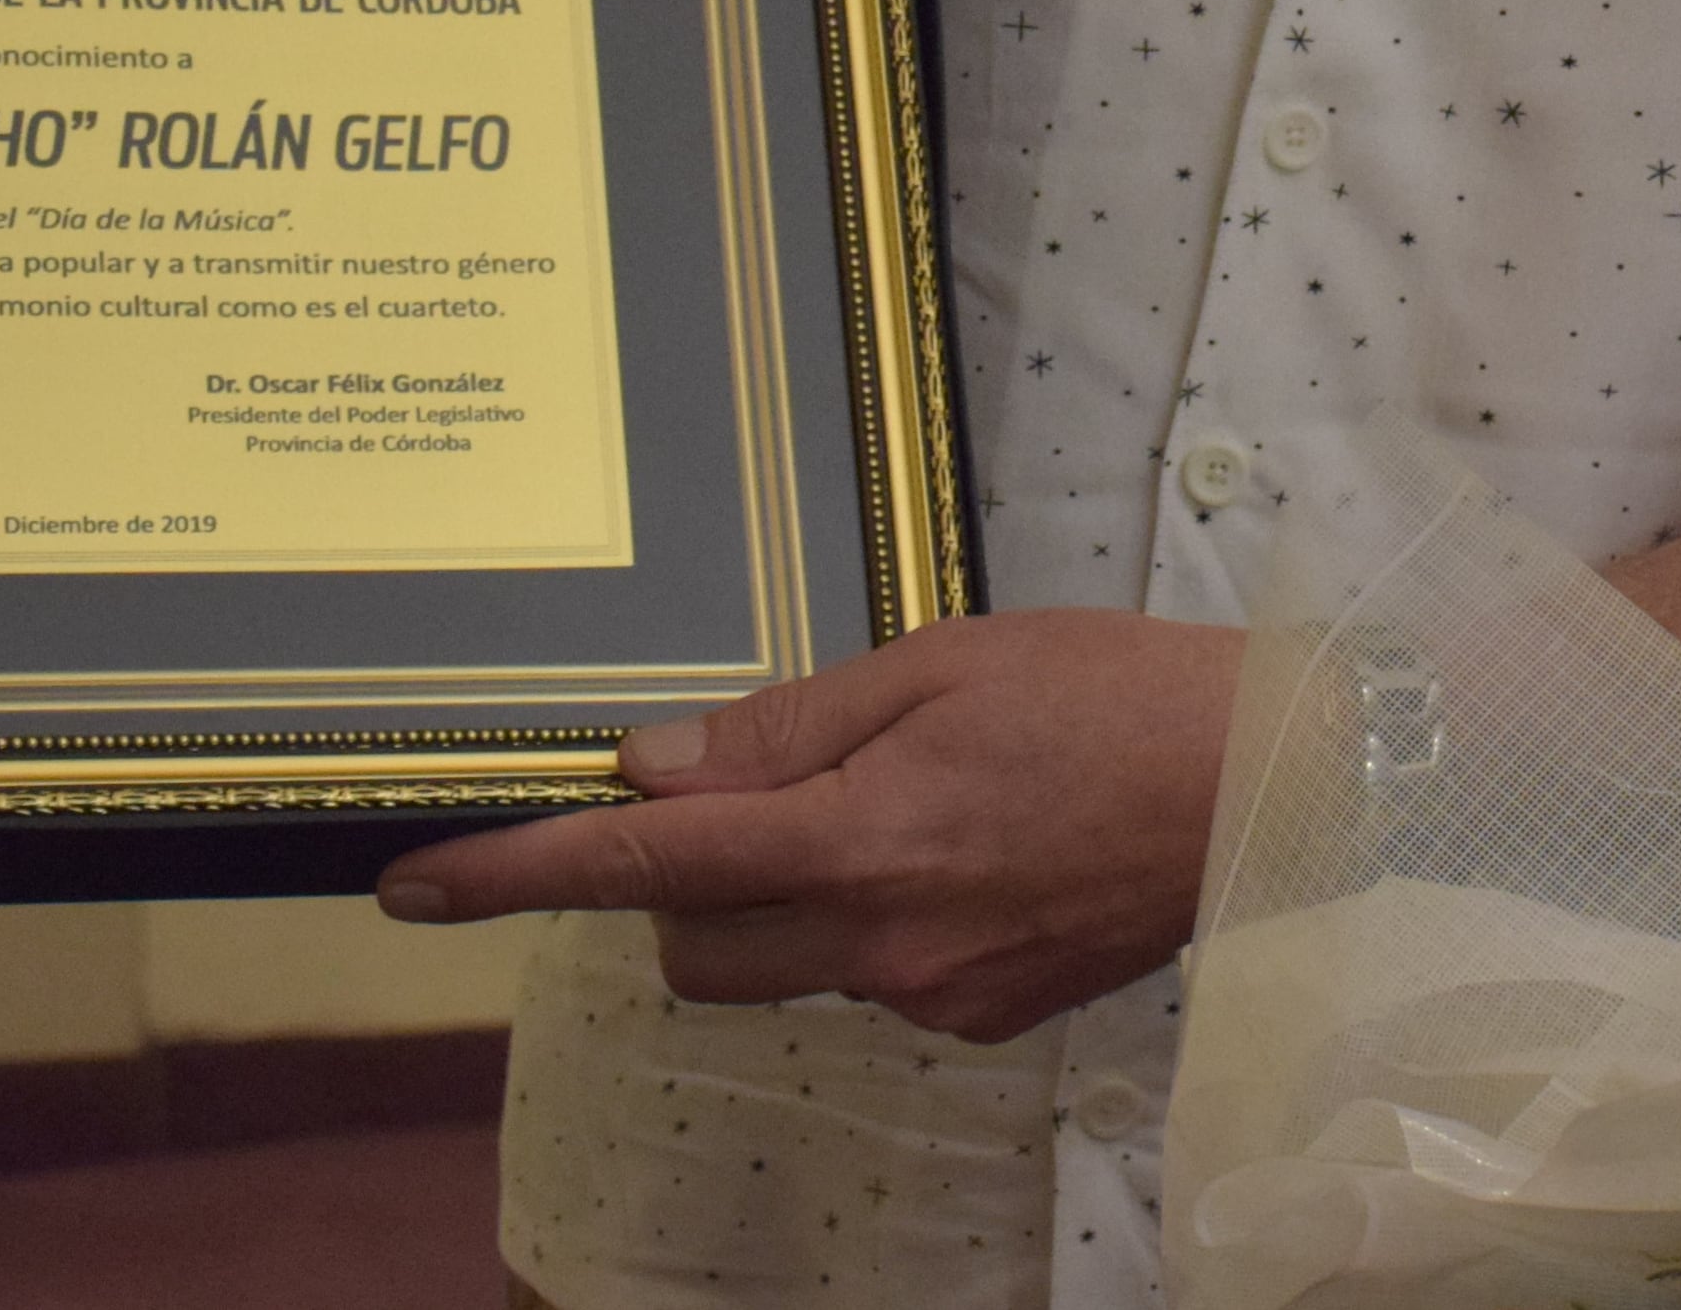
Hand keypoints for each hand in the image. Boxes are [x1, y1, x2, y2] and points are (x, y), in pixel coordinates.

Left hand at [372, 609, 1242, 1040]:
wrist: (1270, 786)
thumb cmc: (1118, 695)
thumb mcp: (941, 662)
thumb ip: (788, 726)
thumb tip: (656, 768)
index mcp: (856, 838)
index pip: (639, 868)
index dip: (512, 877)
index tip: (410, 884)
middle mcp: (878, 941)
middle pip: (691, 945)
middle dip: (682, 881)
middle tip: (756, 790)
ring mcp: (931, 995)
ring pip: (782, 966)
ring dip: (783, 900)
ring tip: (900, 805)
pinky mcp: (983, 1019)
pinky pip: (874, 978)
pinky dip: (878, 920)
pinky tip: (972, 851)